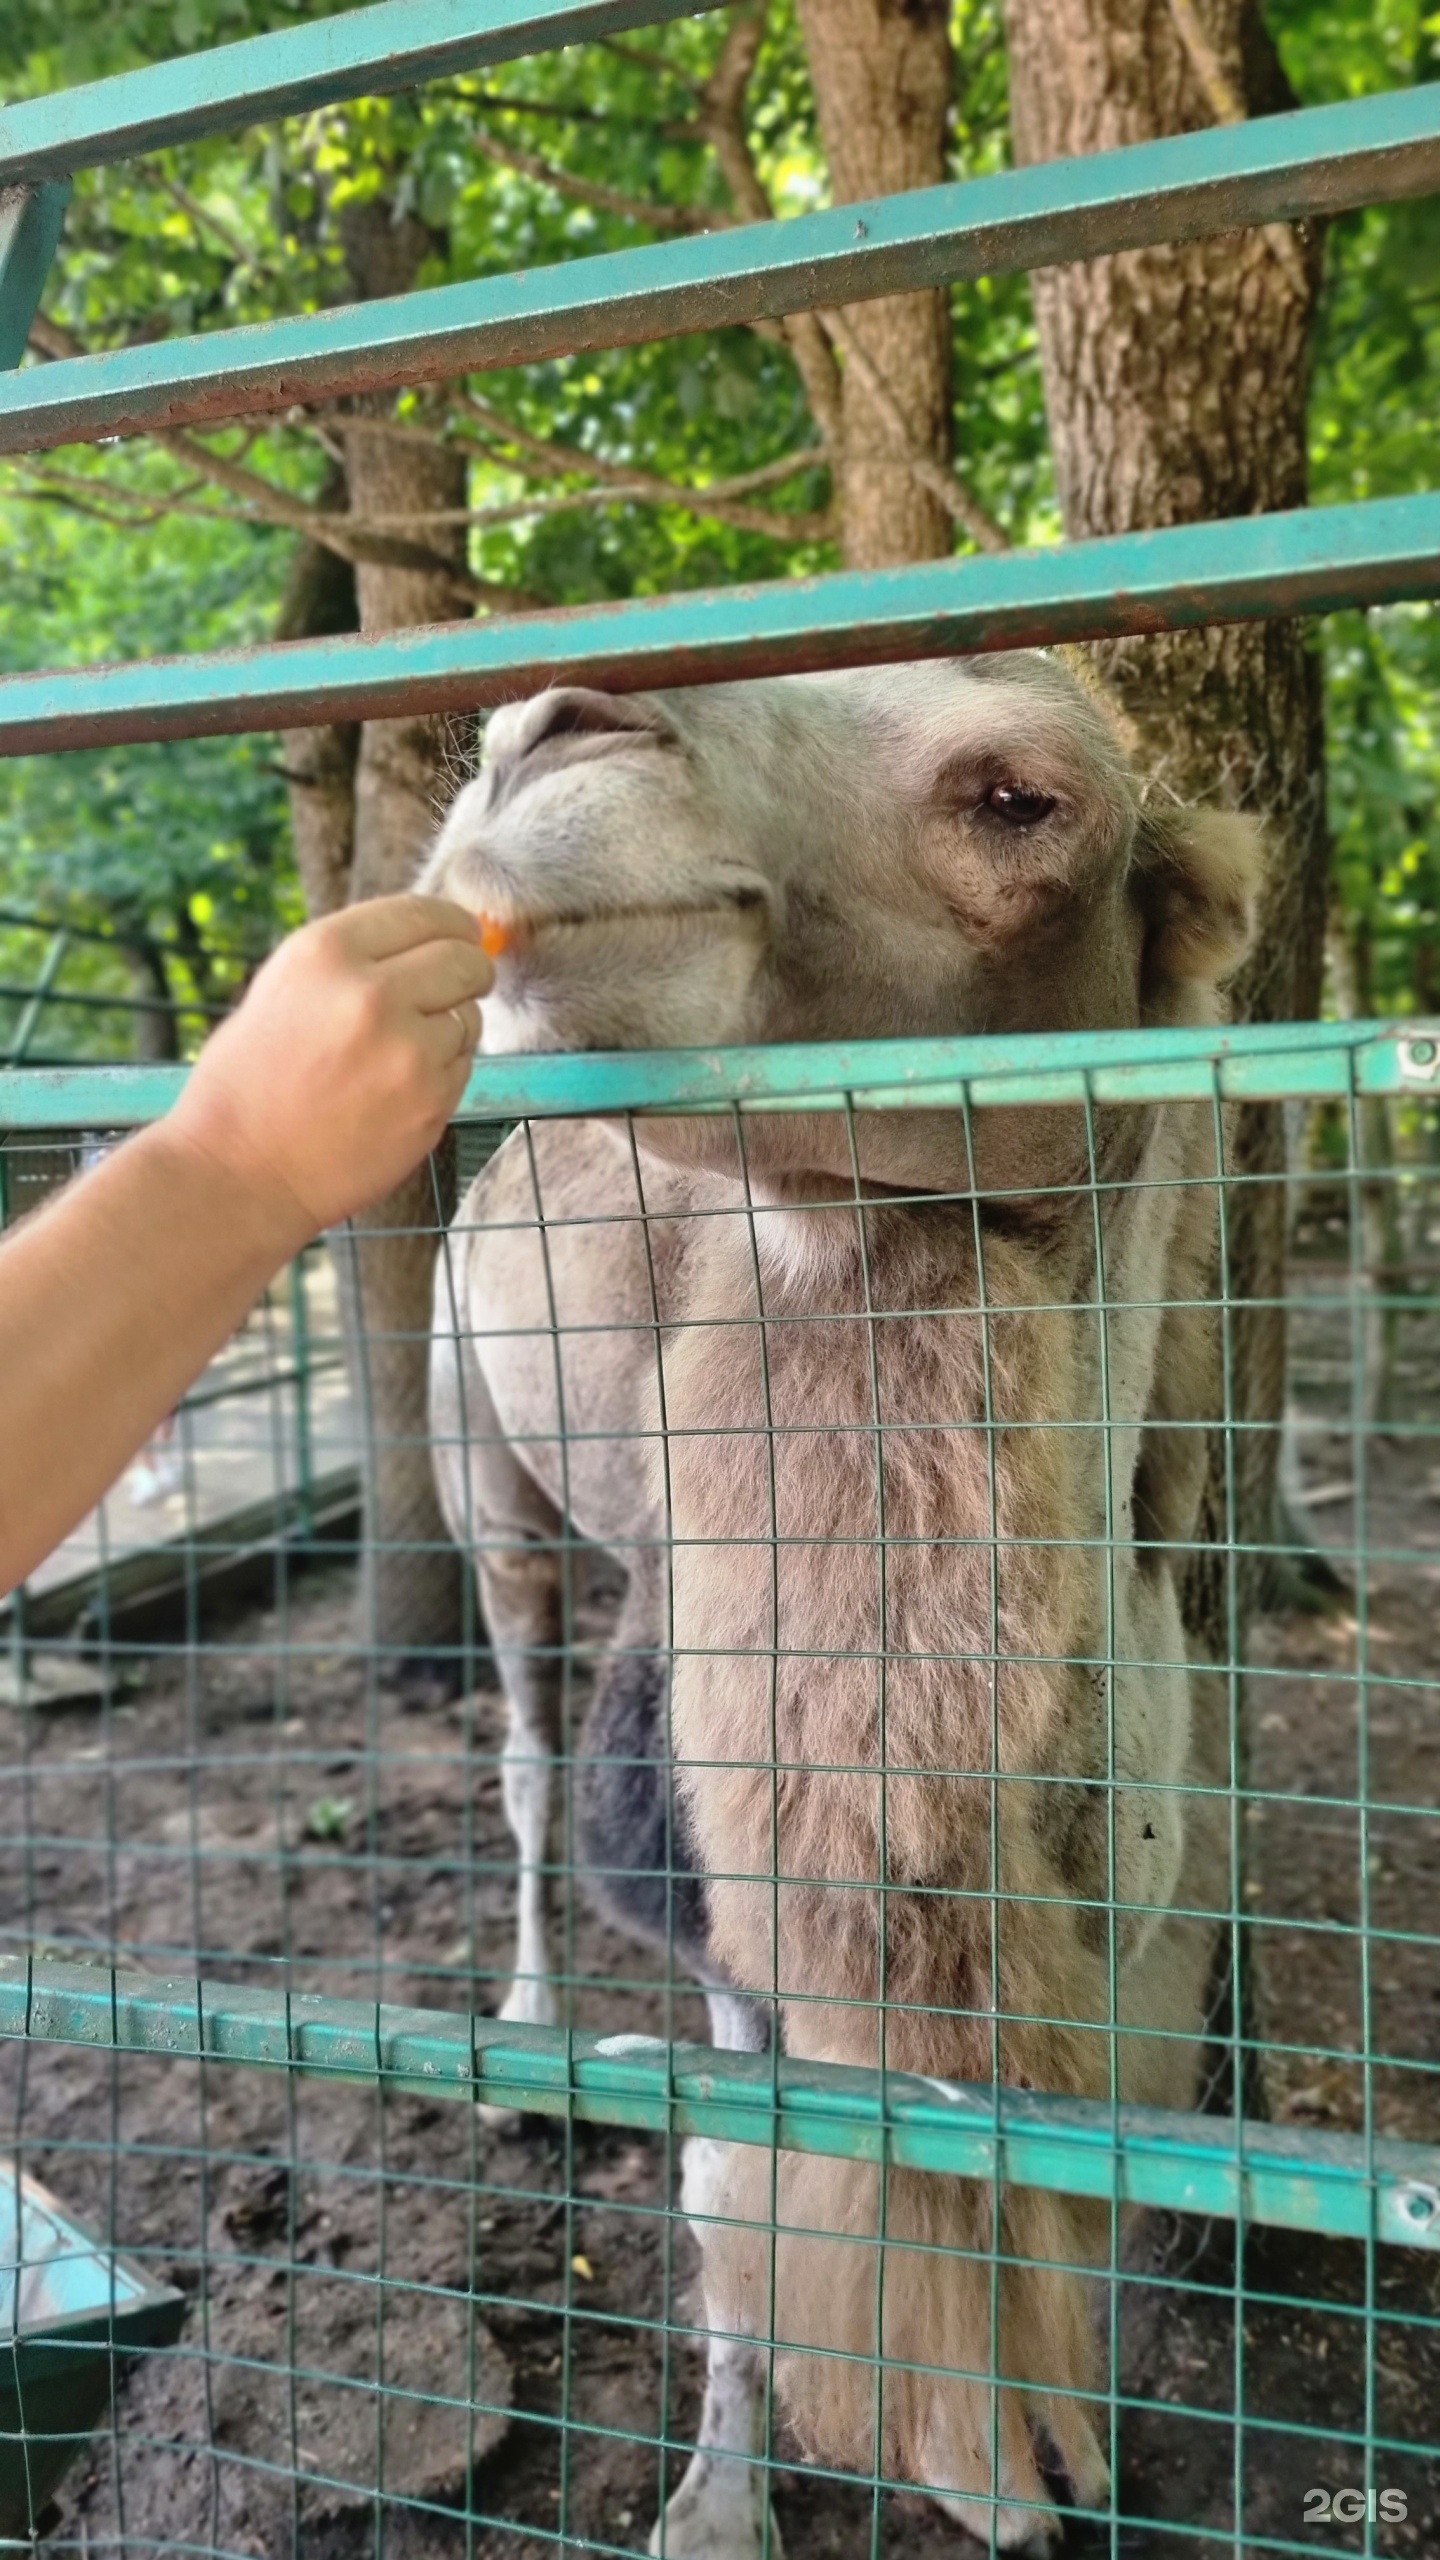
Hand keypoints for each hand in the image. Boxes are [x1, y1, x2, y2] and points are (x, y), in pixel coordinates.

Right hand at [166, 895, 492, 1244]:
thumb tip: (432, 937)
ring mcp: (408, 1051)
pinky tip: (393, 1093)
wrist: (238, 1172)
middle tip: (458, 987)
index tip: (463, 934)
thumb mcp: (284, 988)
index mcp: (325, 952)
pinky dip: (442, 1073)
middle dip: (468, 970)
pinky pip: (463, 1067)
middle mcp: (372, 993)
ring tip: (394, 1056)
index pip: (423, 912)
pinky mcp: (431, 1101)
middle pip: (464, 959)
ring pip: (468, 1017)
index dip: (452, 924)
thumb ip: (355, 960)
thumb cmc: (250, 1082)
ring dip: (450, 1028)